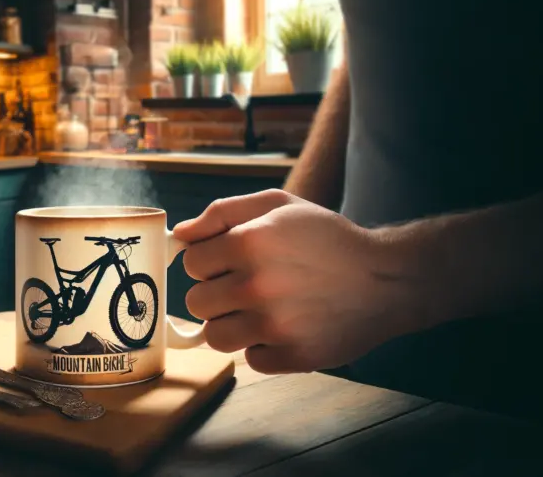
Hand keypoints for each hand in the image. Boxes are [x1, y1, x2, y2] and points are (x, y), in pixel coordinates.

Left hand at [174, 189, 408, 373]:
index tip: (229, 262)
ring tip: (257, 311)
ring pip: (215, 337)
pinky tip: (285, 328)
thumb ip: (222, 213)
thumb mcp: (278, 206)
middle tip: (244, 287)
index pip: (191, 263)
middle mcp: (258, 285)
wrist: (386, 278)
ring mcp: (276, 325)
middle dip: (215, 294)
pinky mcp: (294, 356)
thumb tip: (181, 234)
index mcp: (249, 242)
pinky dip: (264, 348)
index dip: (208, 262)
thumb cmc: (327, 238)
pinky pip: (251, 359)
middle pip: (196, 302)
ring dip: (230, 325)